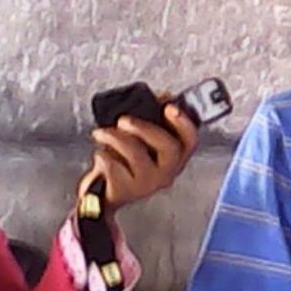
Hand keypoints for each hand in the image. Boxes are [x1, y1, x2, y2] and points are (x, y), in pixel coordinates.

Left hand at [78, 103, 198, 212]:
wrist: (101, 194)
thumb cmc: (121, 164)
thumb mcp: (139, 139)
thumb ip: (152, 119)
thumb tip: (164, 96)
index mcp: (174, 157)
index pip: (190, 140)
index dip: (184, 122)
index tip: (169, 107)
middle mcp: (166, 172)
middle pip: (168, 147)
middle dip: (144, 127)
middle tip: (123, 120)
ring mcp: (148, 183)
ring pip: (136, 153)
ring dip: (114, 137)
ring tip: (101, 133)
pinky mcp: (126, 190)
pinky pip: (113, 165)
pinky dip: (102, 155)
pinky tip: (100, 156)